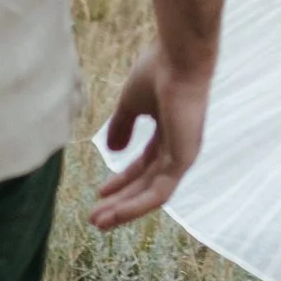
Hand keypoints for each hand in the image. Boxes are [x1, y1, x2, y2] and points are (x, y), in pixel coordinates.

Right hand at [92, 43, 213, 229]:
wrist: (178, 57)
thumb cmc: (158, 71)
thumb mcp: (131, 103)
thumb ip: (122, 126)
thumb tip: (112, 150)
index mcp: (168, 134)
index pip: (144, 166)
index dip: (122, 181)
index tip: (99, 193)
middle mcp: (178, 147)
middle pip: (146, 184)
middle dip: (121, 202)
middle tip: (95, 219)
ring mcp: (183, 155)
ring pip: (152, 194)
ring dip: (125, 210)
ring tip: (99, 223)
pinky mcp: (184, 160)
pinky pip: (159, 192)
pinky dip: (137, 205)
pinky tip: (115, 214)